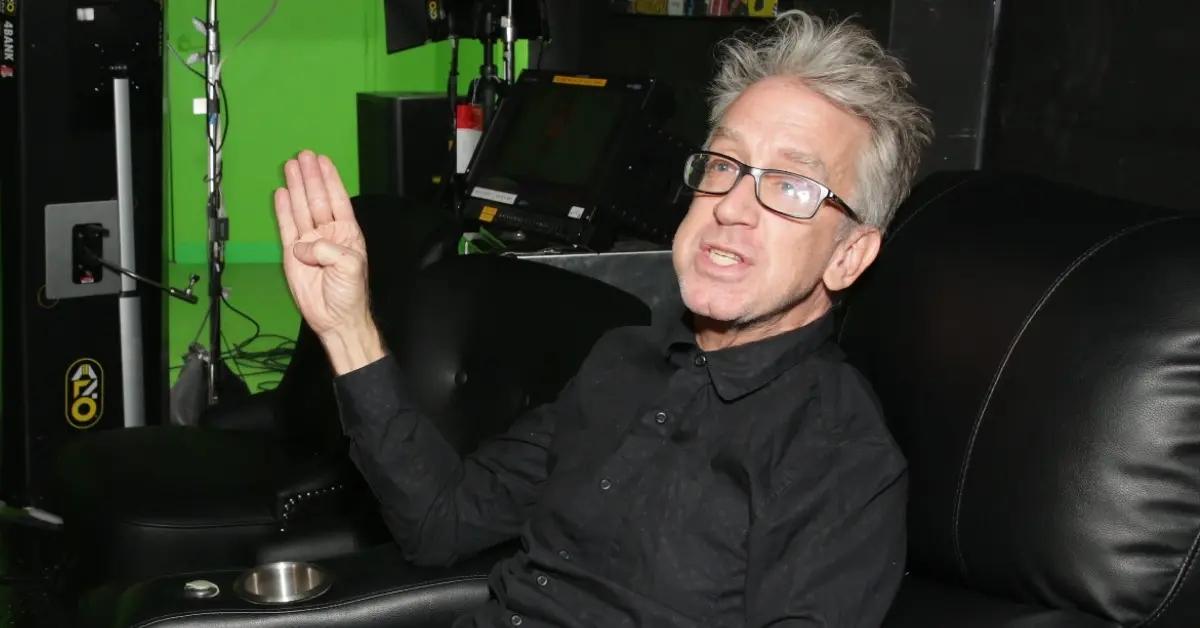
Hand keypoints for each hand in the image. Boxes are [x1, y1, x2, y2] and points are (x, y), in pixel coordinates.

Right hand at [274, 151, 383, 372]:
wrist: (335, 317)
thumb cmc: (350, 294)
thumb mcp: (350, 266)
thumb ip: (328, 250)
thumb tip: (303, 245)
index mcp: (347, 233)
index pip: (337, 199)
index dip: (330, 179)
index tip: (323, 160)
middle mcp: (328, 233)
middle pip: (317, 198)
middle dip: (310, 177)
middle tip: (304, 156)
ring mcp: (310, 242)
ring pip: (301, 208)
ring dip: (296, 187)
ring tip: (290, 166)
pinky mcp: (293, 254)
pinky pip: (286, 227)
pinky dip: (283, 210)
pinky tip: (281, 193)